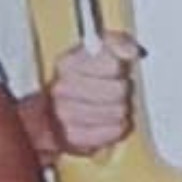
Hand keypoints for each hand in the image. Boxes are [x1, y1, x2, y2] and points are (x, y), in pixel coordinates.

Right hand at [49, 32, 141, 155]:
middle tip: (118, 88)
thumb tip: (131, 50)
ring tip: (113, 103)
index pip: (112, 64)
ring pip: (119, 111)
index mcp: (69, 63)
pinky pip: (114, 130)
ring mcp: (66, 115)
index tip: (122, 66)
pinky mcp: (75, 139)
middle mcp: (63, 89)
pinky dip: (117, 126)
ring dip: (121, 108)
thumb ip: (118, 42)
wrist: (51, 112)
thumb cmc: (82, 78)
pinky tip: (108, 120)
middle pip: (118, 90)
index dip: (122, 66)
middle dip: (124, 88)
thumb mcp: (99, 48)